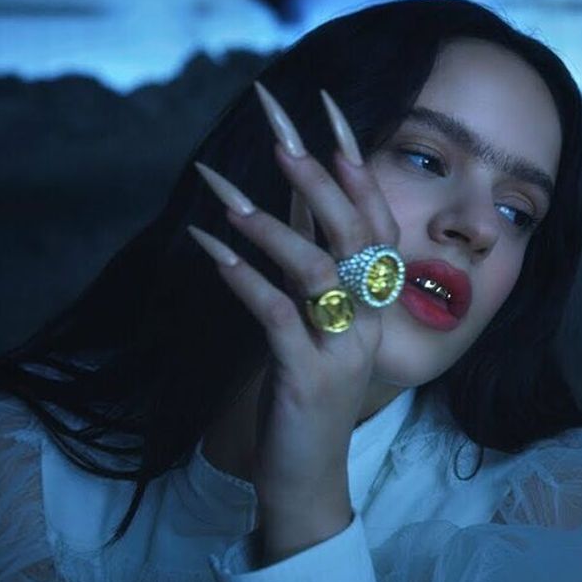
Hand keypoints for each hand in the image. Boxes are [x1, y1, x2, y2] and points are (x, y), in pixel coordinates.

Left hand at [187, 83, 399, 564]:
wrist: (307, 477)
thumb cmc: (303, 394)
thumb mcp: (308, 322)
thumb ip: (302, 266)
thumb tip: (281, 206)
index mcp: (369, 299)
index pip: (372, 214)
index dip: (352, 159)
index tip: (324, 103)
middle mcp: (365, 316)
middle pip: (353, 232)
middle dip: (317, 178)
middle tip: (277, 132)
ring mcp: (340, 347)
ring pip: (315, 270)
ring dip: (269, 225)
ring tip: (222, 191)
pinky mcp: (307, 378)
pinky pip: (276, 317)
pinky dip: (242, 279)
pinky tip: (208, 248)